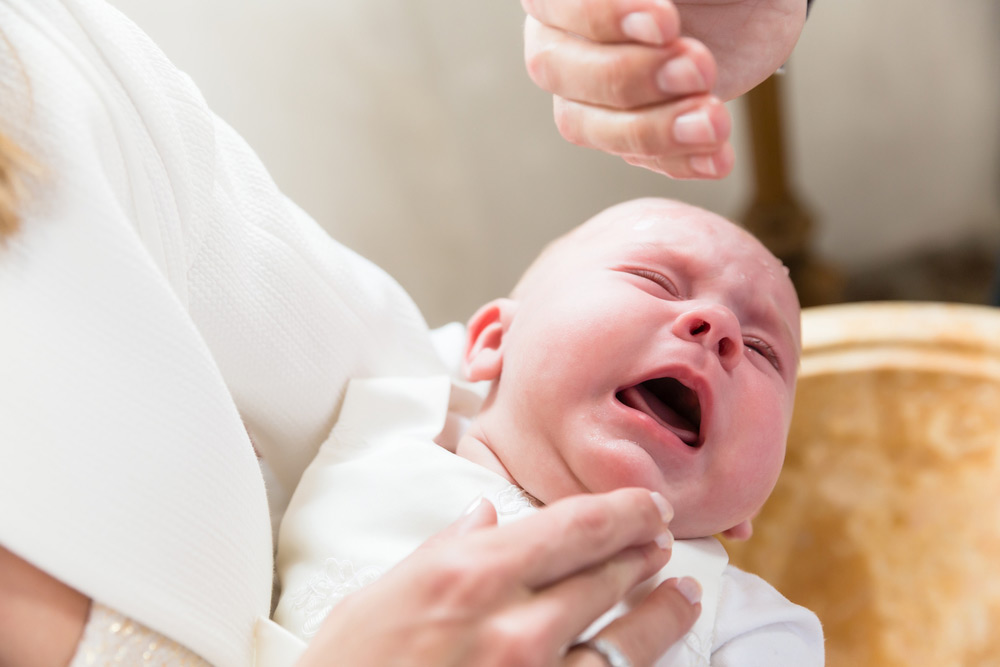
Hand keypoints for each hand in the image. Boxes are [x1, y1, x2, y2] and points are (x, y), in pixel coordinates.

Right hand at [297, 489, 700, 666]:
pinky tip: (640, 659)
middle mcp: (514, 627)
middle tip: (664, 541)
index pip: (574, 529)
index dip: (622, 512)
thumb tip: (485, 514)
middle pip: (607, 577)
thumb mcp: (377, 598)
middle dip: (645, 553)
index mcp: (470, 576)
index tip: (647, 504)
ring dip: (661, 615)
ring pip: (625, 643)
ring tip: (681, 596)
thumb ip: (442, 550)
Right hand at [522, 0, 806, 178]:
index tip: (666, 23)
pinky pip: (638, 158)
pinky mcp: (628, 131)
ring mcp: (588, 94)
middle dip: (632, 76)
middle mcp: (561, 40)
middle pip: (558, 70)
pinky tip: (718, 156)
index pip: (554, 3)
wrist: (752, 7)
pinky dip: (680, 160)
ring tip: (714, 122)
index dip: (603, 16)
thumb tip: (649, 11)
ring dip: (655, 129)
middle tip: (699, 69)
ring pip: (586, 125)